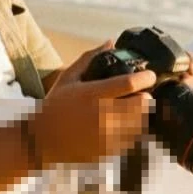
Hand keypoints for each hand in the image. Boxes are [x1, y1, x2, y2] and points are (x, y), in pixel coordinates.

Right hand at [30, 42, 155, 167]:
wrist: (42, 141)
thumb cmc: (55, 106)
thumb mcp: (68, 78)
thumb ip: (89, 58)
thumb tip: (110, 43)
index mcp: (92, 94)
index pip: (129, 83)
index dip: (146, 78)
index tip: (149, 75)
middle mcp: (102, 115)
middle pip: (142, 104)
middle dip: (146, 96)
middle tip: (142, 93)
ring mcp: (107, 135)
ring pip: (141, 123)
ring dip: (141, 114)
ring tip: (133, 109)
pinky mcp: (109, 150)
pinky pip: (133, 139)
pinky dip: (132, 130)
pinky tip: (122, 124)